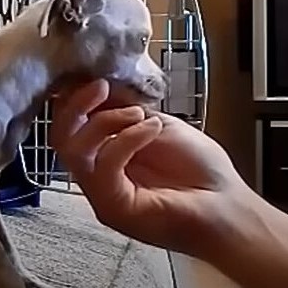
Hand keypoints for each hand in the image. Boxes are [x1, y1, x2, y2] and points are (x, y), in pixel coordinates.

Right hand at [50, 79, 255, 258]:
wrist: (227, 203)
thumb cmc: (198, 168)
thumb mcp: (155, 123)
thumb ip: (123, 108)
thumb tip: (94, 81)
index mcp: (102, 156)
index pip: (68, 127)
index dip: (74, 99)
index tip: (96, 79)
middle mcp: (95, 176)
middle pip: (60, 139)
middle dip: (76, 106)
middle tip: (101, 87)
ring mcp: (101, 195)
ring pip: (73, 152)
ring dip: (105, 121)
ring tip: (139, 114)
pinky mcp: (114, 208)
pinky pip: (104, 167)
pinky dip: (126, 139)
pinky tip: (151, 129)